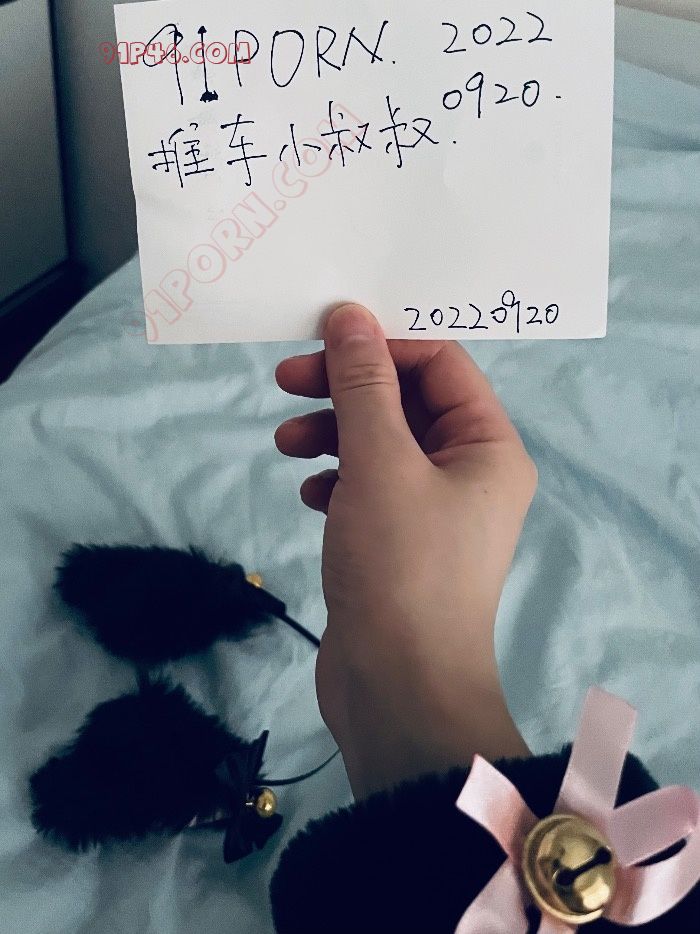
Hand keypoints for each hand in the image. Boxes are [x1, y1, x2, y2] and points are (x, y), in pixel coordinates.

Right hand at [275, 304, 534, 796]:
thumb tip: (349, 316)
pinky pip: (368, 489)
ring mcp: (435, 512)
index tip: (320, 339)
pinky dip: (337, 480)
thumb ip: (363, 385)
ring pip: (381, 445)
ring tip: (287, 445)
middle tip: (286, 381)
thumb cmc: (401, 567)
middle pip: (406, 402)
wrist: (398, 692)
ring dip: (333, 433)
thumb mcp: (379, 462)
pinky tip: (312, 495)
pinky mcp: (400, 544)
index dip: (382, 343)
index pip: (440, 363)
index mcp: (488, 447)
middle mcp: (470, 474)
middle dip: (346, 389)